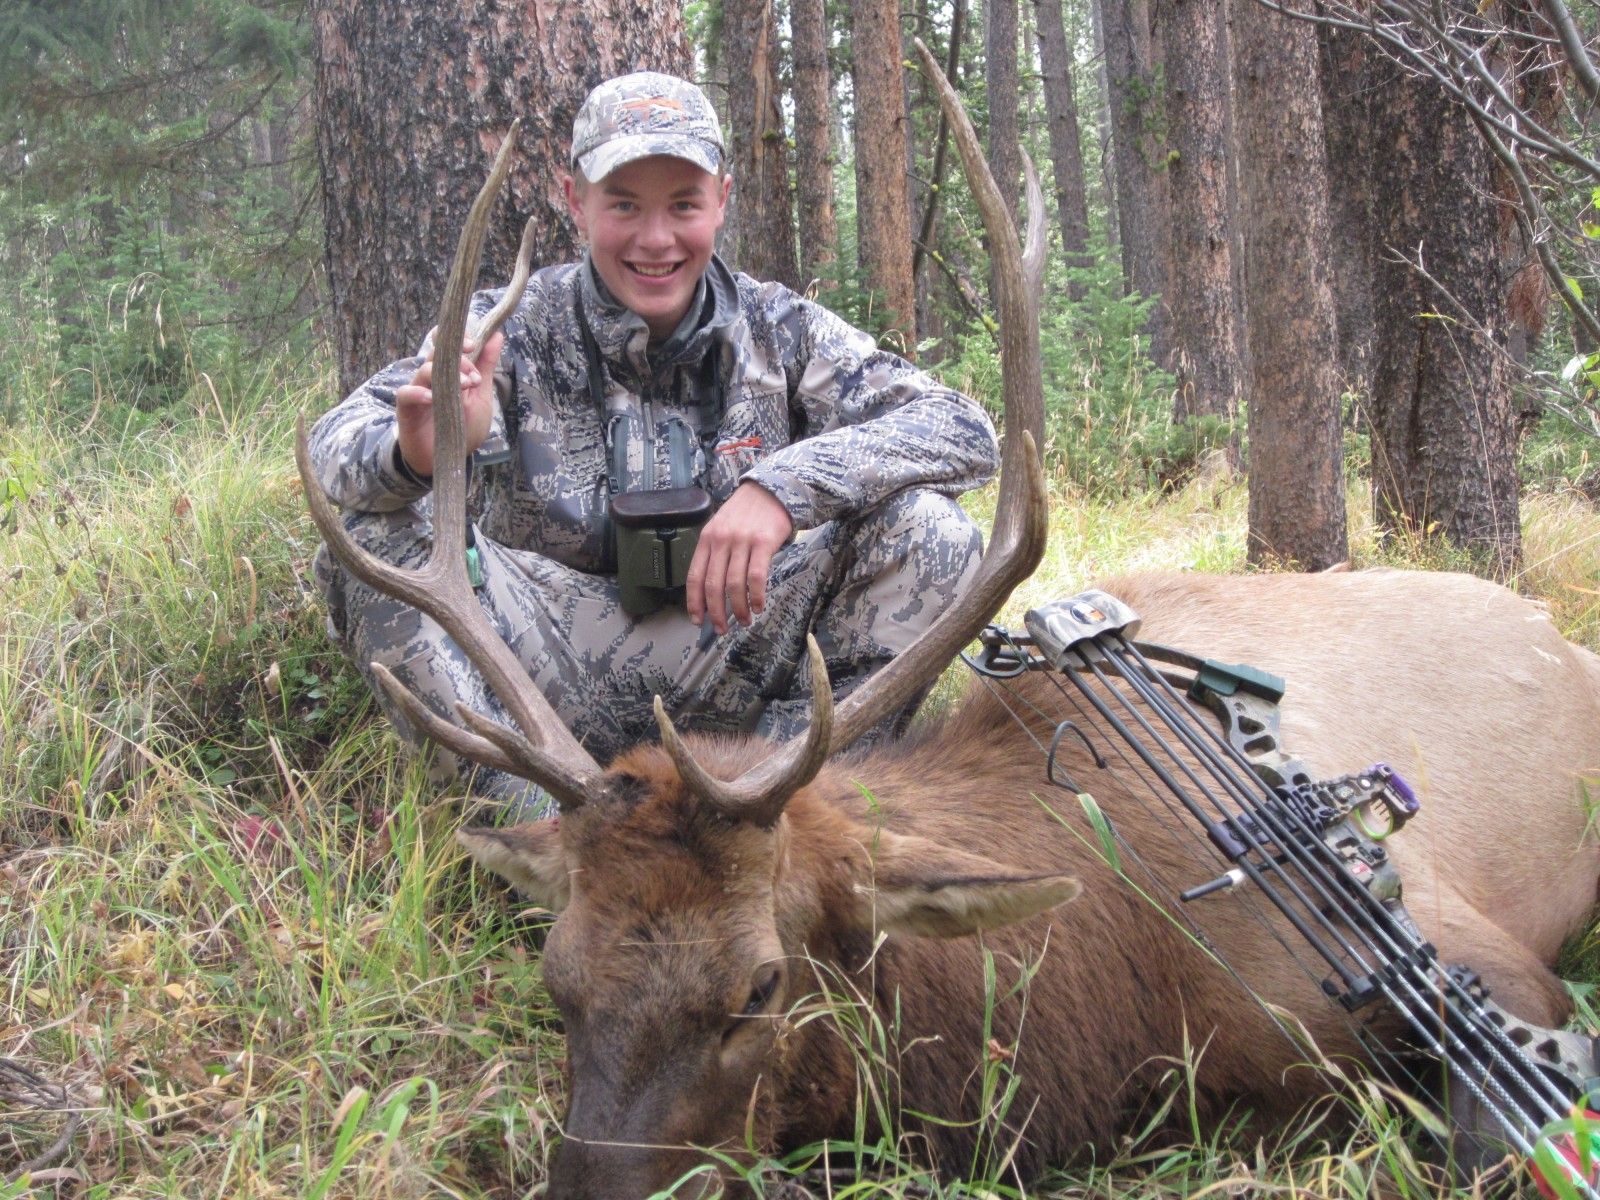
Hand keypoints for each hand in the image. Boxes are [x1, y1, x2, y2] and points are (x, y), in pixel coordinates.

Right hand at [393, 330, 503, 477]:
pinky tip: (431, 398)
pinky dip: (417, 393)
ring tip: (464, 386)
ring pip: (423, 370)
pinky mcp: (406, 409)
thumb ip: (486, 367)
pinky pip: (405, 394)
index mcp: (449, 373)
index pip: (447, 344)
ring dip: (444, 375)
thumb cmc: (463, 428)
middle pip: (436, 354)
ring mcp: (418, 392)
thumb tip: (497, 335)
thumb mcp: (481, 397)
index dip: (457, 340)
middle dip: (457, 359)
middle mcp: (431, 378)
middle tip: (473, 376)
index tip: (473, 344)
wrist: (448, 460)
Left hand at [687, 483, 793, 634]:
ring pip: (734, 584)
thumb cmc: (745, 513)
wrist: (771, 490)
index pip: (694, 576)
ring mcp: (742, 541)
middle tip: (721, 629)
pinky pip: (756, 576)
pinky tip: (758, 606)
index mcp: (707, 539)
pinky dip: (756, 596)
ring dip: (739, 608)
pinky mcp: (763, 542)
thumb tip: (711, 590)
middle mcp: (721, 541)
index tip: (698, 620)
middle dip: (716, 612)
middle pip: (713, 585)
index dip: (694, 602)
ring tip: (744, 620)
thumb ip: (715, 553)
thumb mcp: (721, 527)